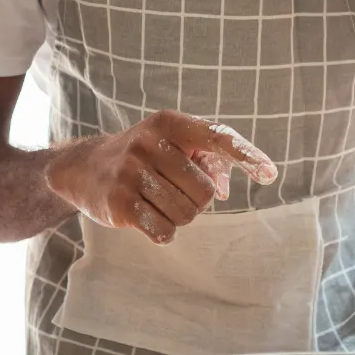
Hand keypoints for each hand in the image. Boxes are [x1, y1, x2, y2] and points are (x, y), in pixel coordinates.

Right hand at [44, 110, 276, 244]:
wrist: (82, 167)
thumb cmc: (144, 155)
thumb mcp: (173, 143)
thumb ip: (209, 160)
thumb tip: (225, 190)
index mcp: (168, 123)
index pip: (217, 137)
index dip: (247, 156)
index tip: (271, 174)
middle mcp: (148, 143)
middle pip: (205, 191)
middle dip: (197, 199)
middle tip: (174, 190)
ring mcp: (130, 173)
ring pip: (187, 214)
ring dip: (179, 216)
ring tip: (157, 201)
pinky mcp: (119, 204)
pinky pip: (165, 231)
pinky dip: (164, 231)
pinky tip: (147, 216)